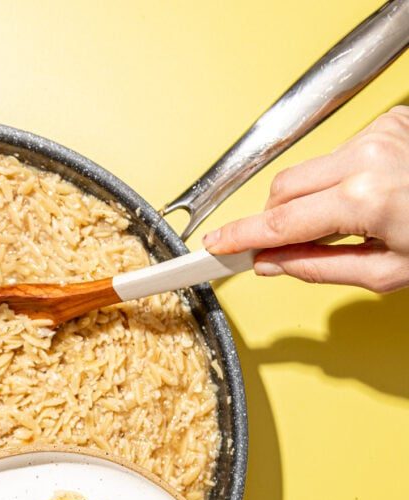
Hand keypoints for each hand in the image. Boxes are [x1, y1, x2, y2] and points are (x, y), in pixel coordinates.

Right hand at [203, 106, 408, 292]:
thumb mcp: (385, 273)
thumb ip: (318, 268)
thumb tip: (273, 264)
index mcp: (366, 199)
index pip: (281, 222)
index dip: (242, 237)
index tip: (216, 246)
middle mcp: (367, 156)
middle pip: (283, 188)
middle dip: (273, 220)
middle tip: (278, 248)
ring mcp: (378, 133)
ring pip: (308, 170)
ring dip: (310, 200)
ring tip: (345, 222)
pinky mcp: (387, 121)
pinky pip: (338, 154)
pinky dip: (338, 179)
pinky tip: (366, 196)